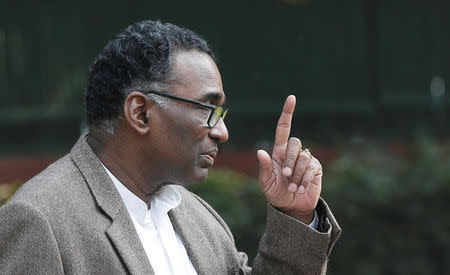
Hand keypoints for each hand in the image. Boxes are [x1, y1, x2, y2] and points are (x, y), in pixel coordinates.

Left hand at [257, 95, 321, 223]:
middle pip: (294, 143)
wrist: (291, 206)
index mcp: (279, 152)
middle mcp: (293, 152)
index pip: (283, 128)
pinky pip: (311, 168)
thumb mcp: (266, 182)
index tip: (291, 98)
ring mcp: (306, 159)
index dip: (287, 113)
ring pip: (303, 157)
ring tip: (292, 187)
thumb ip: (263, 168)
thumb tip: (260, 152)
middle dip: (289, 161)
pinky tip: (300, 188)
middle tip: (284, 177)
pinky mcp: (316, 168)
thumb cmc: (275, 193)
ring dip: (296, 174)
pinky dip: (304, 180)